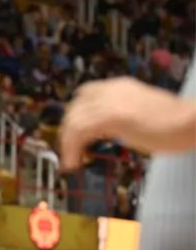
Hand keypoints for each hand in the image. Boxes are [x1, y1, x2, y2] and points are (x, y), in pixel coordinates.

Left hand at [60, 77, 195, 169]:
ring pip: (73, 121)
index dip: (74, 115)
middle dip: (67, 131)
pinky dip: (71, 149)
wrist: (194, 122)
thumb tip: (104, 129)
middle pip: (74, 108)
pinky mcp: (113, 116)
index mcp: (120, 86)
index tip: (71, 134)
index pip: (84, 94)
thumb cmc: (175, 124)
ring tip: (70, 161)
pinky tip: (74, 162)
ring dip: (67, 143)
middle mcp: (112, 90)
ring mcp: (112, 101)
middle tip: (68, 152)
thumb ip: (121, 116)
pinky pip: (80, 132)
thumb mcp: (140, 113)